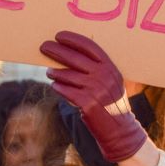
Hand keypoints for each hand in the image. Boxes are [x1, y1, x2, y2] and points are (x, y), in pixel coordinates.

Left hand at [40, 31, 147, 162]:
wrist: (120, 130)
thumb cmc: (111, 103)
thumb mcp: (111, 82)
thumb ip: (97, 69)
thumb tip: (69, 55)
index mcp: (110, 67)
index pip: (89, 46)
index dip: (73, 39)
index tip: (59, 35)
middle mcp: (104, 76)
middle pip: (75, 58)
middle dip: (57, 51)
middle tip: (44, 46)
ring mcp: (96, 90)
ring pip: (68, 75)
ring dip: (55, 72)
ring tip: (49, 72)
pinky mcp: (87, 104)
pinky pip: (66, 91)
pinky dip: (58, 87)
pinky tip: (55, 86)